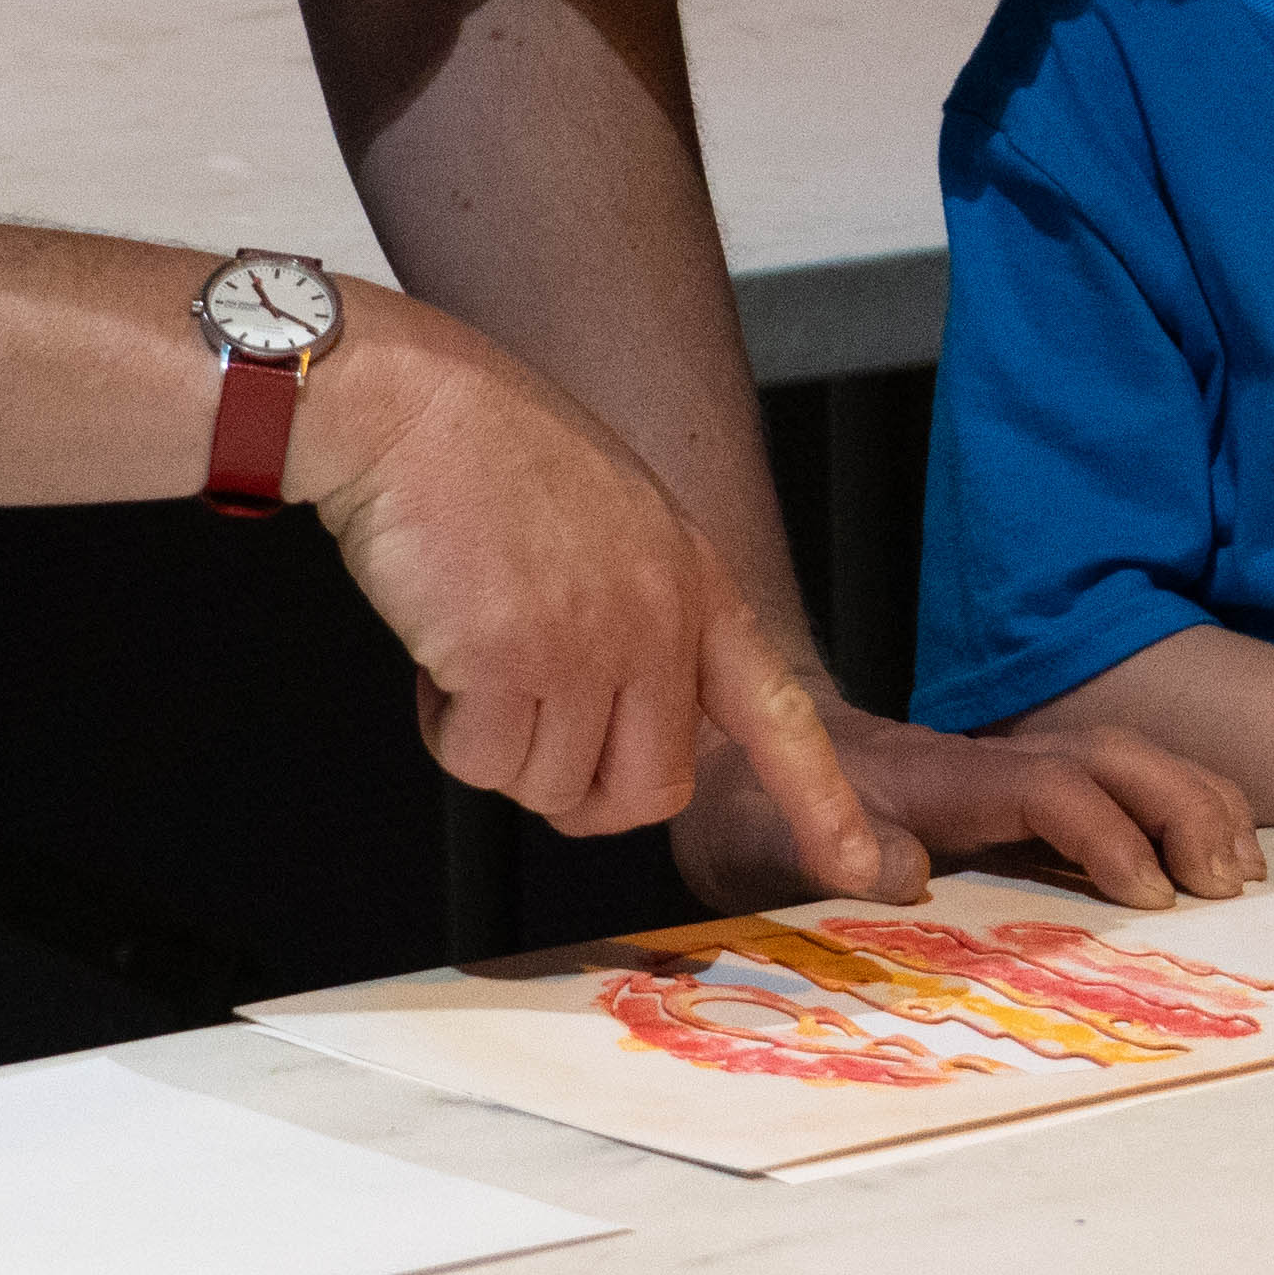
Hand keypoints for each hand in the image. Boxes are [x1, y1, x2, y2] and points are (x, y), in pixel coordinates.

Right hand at [289, 279, 888, 893]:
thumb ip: (649, 624)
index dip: (820, 799)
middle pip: (647, 794)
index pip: (779, 710)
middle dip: (578, 790)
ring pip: (551, 789)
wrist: (412, 406)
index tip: (861, 869)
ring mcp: (587, 641)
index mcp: (696, 583)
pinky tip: (438, 648)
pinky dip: (446, 728)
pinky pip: (478, 764)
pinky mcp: (506, 659)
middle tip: (524, 725)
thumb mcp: (621, 528)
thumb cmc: (494, 463)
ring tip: (473, 646)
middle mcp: (657, 618)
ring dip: (497, 745)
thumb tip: (633, 737)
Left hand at [677, 705, 1268, 914]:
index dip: (1106, 834)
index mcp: (940, 779)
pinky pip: (1116, 778)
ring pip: (1125, 756)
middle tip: (1225, 887)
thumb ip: (836, 849)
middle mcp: (989, 761)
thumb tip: (905, 872)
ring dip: (1193, 801)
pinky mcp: (1019, 788)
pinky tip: (1211, 852)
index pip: (1049, 787)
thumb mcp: (770, 838)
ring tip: (1241, 871)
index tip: (1149, 896)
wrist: (744, 761)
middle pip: (1111, 753)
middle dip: (1181, 808)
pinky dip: (1178, 802)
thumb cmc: (760, 812)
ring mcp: (1009, 767)